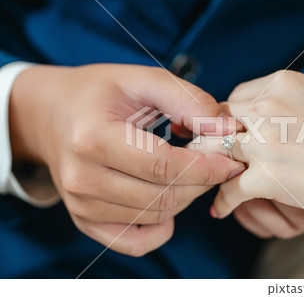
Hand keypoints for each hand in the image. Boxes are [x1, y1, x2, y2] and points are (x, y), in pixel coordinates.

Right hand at [9, 64, 244, 255]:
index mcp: (93, 138)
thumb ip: (188, 100)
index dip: (206, 167)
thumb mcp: (142, 80)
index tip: (231, 161)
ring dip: (186, 197)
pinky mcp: (85, 220)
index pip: (164, 166)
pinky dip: (161, 228)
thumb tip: (227, 129)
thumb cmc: (98, 94)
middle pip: (164, 195)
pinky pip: (135, 242)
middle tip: (216, 161)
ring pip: (156, 216)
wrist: (52, 114)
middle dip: (201, 181)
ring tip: (190, 170)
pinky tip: (168, 201)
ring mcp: (81, 205)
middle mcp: (82, 178)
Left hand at [199, 70, 303, 226]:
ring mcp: (264, 142)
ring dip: (213, 167)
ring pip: (216, 151)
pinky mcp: (266, 176)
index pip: (236, 98)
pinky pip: (228, 189)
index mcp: (282, 83)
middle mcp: (268, 107)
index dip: (231, 119)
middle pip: (220, 122)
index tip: (230, 133)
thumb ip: (283, 102)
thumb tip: (252, 113)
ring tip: (211, 177)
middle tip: (210, 154)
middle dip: (215, 139)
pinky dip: (223, 201)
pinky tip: (222, 207)